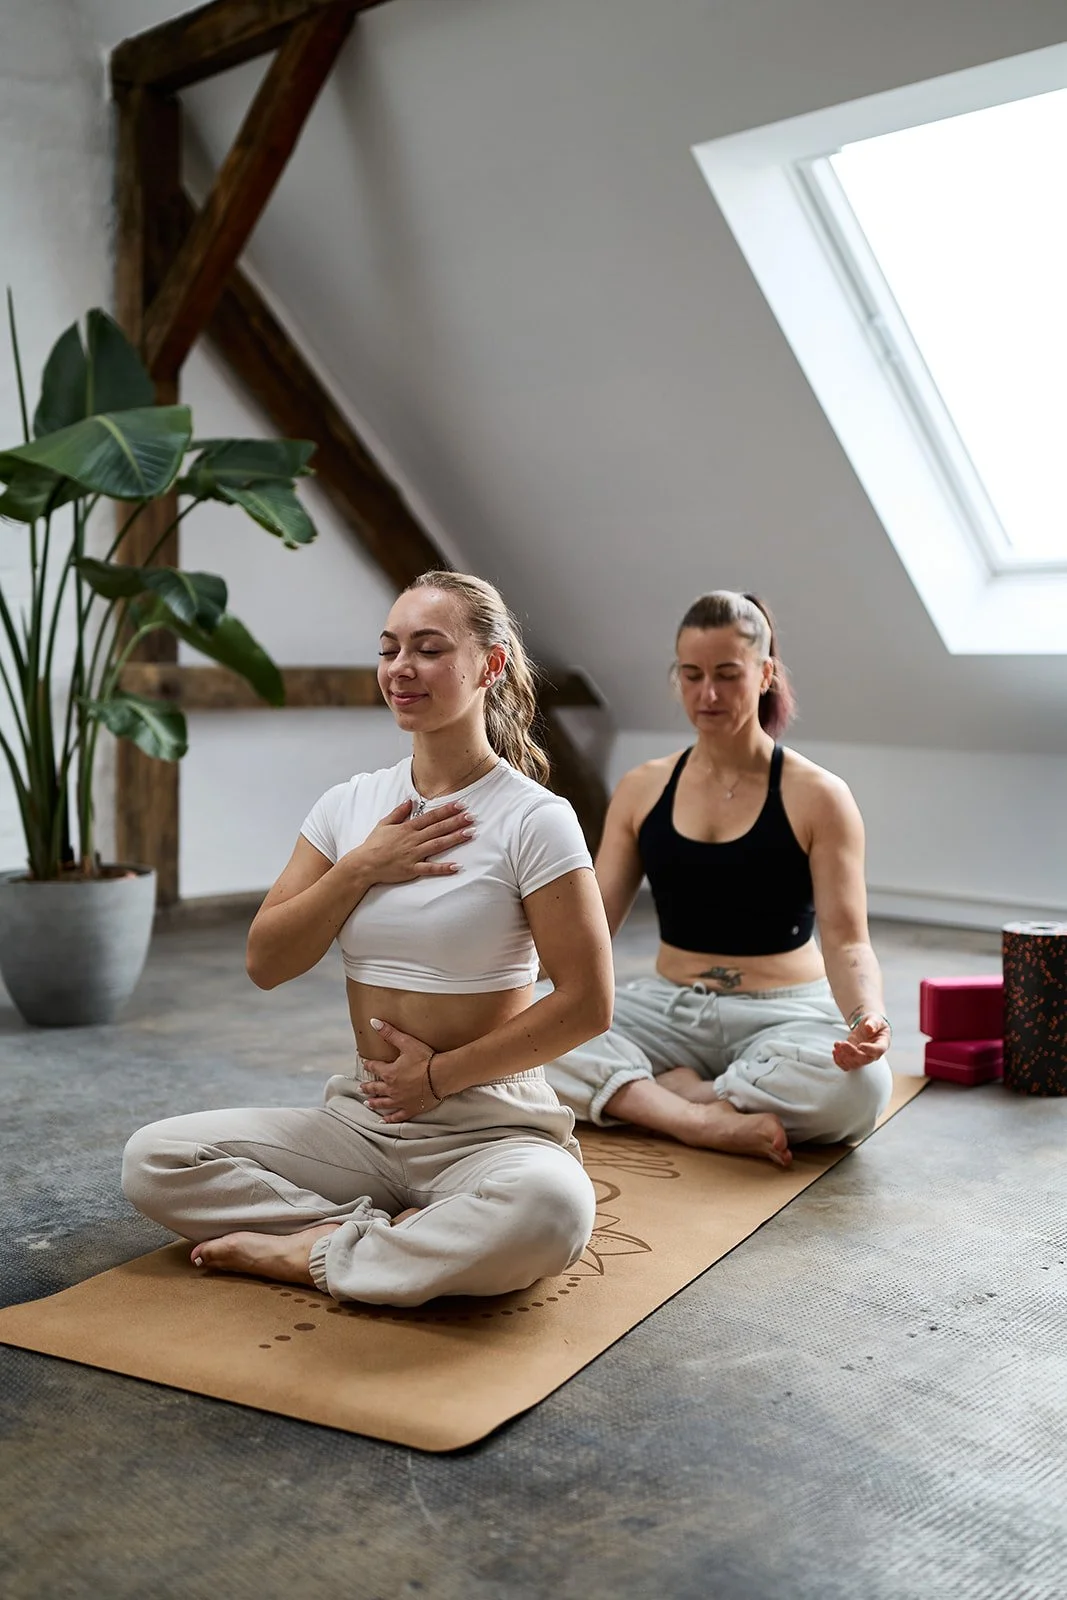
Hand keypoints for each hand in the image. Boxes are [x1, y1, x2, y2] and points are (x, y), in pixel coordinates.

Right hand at [346, 799, 473, 885]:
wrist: (363, 864)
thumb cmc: (373, 844)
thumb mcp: (384, 824)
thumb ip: (398, 813)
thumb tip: (410, 801)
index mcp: (407, 828)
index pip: (430, 817)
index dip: (446, 810)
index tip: (460, 805)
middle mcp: (412, 840)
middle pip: (438, 828)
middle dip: (456, 822)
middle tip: (472, 817)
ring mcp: (413, 855)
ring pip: (437, 845)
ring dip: (454, 839)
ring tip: (469, 833)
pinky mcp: (411, 870)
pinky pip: (430, 869)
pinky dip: (443, 868)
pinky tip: (456, 866)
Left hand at [362, 1018, 439, 1121]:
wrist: (441, 1076)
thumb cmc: (425, 1058)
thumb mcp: (406, 1043)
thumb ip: (389, 1033)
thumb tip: (373, 1022)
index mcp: (389, 1073)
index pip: (375, 1068)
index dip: (369, 1065)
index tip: (366, 1064)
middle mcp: (391, 1089)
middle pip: (375, 1088)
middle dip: (367, 1087)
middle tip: (361, 1088)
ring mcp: (400, 1100)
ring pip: (383, 1103)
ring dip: (374, 1103)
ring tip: (368, 1103)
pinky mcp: (411, 1109)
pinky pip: (397, 1116)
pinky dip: (389, 1119)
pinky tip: (384, 1120)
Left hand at [833, 1013, 890, 1071]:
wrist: (867, 1026)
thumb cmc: (874, 1023)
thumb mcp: (875, 1019)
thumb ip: (873, 1023)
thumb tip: (869, 1028)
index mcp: (882, 1044)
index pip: (878, 1050)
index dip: (869, 1050)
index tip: (860, 1045)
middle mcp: (873, 1054)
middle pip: (864, 1059)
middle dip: (851, 1053)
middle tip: (843, 1043)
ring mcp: (862, 1057)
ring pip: (854, 1064)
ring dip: (843, 1056)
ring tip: (837, 1044)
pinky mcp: (853, 1058)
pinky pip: (846, 1065)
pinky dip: (839, 1061)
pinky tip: (835, 1051)